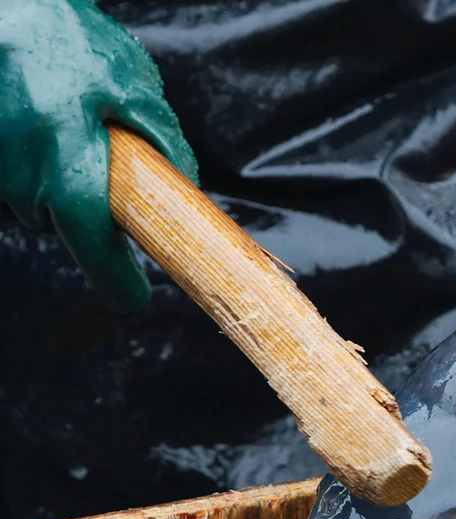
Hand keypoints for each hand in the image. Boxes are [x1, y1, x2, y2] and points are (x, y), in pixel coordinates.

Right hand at [0, 0, 197, 312]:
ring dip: (60, 180)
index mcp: (66, 167)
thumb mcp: (131, 86)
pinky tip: (40, 123)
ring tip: (67, 122)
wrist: (3, 11)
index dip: (116, 281)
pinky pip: (15, 183)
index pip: (93, 247)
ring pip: (38, 203)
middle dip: (92, 207)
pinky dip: (33, 164)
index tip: (135, 301)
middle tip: (104, 154)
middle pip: (68, 225)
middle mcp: (21, 180)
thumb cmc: (66, 42)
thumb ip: (162, 140)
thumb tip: (186, 189)